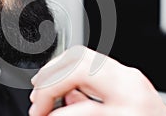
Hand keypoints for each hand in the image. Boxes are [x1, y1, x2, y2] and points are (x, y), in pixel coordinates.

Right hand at [29, 45, 165, 115]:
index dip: (51, 97)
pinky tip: (61, 86)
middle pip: (78, 60)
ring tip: (42, 89)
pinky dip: (68, 70)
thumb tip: (51, 112)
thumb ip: (80, 115)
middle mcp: (128, 80)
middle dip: (49, 77)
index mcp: (128, 97)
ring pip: (82, 55)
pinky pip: (89, 63)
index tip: (39, 113)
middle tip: (37, 100)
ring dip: (56, 70)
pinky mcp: (123, 76)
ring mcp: (126, 74)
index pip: (78, 87)